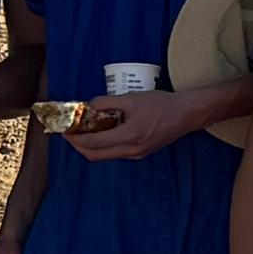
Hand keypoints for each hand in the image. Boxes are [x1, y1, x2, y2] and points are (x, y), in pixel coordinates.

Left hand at [57, 82, 218, 163]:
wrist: (187, 114)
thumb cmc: (162, 104)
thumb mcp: (131, 98)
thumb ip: (106, 102)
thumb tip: (88, 106)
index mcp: (129, 136)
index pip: (93, 143)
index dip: (75, 138)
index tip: (65, 130)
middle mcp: (131, 150)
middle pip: (95, 155)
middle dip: (78, 145)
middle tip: (70, 133)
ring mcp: (136, 154)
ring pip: (104, 156)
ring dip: (90, 146)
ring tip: (83, 131)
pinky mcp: (141, 152)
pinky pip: (115, 153)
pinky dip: (104, 145)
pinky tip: (102, 132)